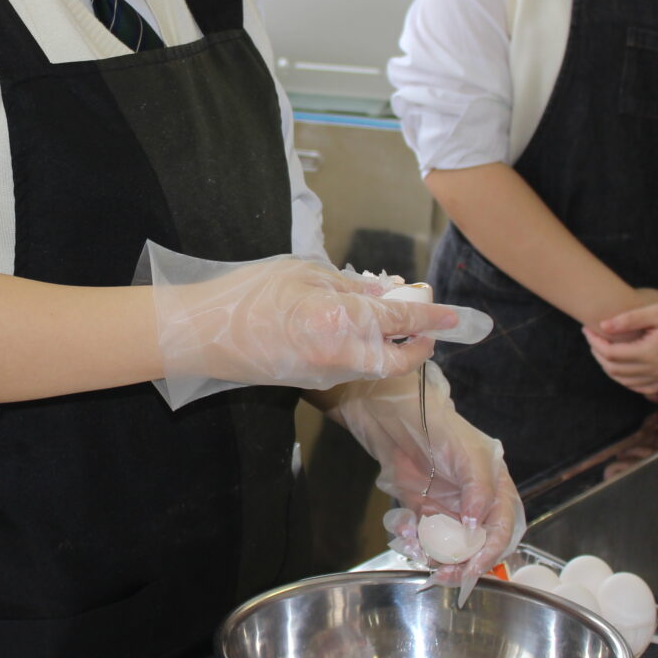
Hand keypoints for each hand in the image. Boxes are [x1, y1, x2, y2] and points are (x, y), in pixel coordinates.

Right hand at [146, 245, 458, 407]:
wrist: (202, 335)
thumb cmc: (248, 295)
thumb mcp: (303, 273)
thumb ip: (349, 285)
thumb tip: (383, 292)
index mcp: (340, 320)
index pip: (401, 321)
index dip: (432, 318)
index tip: (455, 317)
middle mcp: (340, 355)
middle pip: (397, 361)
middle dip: (417, 346)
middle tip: (423, 324)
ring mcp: (325, 375)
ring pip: (375, 366)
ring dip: (388, 347)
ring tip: (381, 315)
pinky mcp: (310, 384)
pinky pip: (351, 368)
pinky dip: (362, 352)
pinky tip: (350, 328)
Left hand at [333, 364, 524, 597]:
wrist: (395, 418)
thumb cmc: (439, 427)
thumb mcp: (469, 454)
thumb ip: (479, 490)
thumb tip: (477, 525)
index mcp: (496, 489)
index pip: (502, 529)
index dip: (490, 551)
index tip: (473, 566)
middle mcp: (475, 504)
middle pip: (478, 545)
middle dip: (464, 564)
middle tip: (446, 575)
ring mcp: (448, 509)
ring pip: (451, 548)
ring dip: (438, 558)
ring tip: (424, 558)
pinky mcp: (423, 512)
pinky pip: (424, 538)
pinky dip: (416, 543)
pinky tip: (407, 536)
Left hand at [584, 295, 657, 397]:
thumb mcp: (656, 310)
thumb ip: (628, 319)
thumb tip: (603, 325)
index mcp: (651, 352)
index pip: (612, 354)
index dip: (595, 342)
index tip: (587, 329)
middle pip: (616, 370)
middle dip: (598, 355)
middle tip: (591, 340)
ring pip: (629, 382)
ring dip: (611, 370)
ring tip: (602, 352)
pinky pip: (646, 388)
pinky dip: (630, 382)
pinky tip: (623, 370)